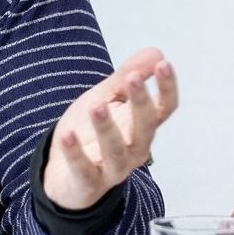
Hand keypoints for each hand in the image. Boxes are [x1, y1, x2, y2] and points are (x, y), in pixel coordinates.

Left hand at [43, 47, 177, 210]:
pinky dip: (75, 153)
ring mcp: (112, 168)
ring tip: (96, 105)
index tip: (164, 64)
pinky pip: (83, 168)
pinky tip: (67, 135)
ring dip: (107, 128)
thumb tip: (156, 53)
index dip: (167, 88)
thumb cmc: (90, 133)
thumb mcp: (106, 99)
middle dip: (140, 103)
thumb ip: (126, 79)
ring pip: (115, 150)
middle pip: (145, 127)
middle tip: (133, 78)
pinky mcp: (88, 182)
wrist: (66, 174)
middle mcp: (134, 150)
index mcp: (141, 127)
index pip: (163, 109)